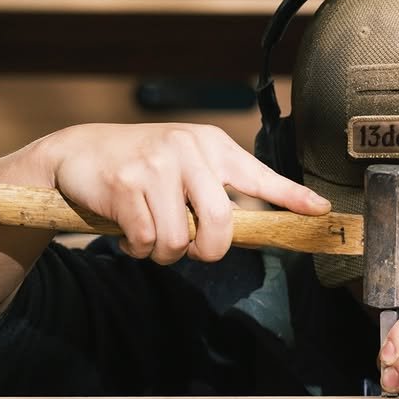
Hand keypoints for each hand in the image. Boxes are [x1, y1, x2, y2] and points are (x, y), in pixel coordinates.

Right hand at [38, 122, 329, 264]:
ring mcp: (156, 165)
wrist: (77, 152)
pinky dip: (137, 248)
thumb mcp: (185, 166)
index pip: (260, 175)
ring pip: (180, 241)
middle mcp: (188, 150)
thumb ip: (215, 191)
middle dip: (207, 251)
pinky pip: (147, 241)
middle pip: (221, 224)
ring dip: (164, 253)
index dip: (291, 197)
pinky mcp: (126, 185)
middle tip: (191, 250)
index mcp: (211, 146)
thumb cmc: (140, 167)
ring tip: (149, 233)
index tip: (321, 210)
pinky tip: (126, 229)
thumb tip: (244, 231)